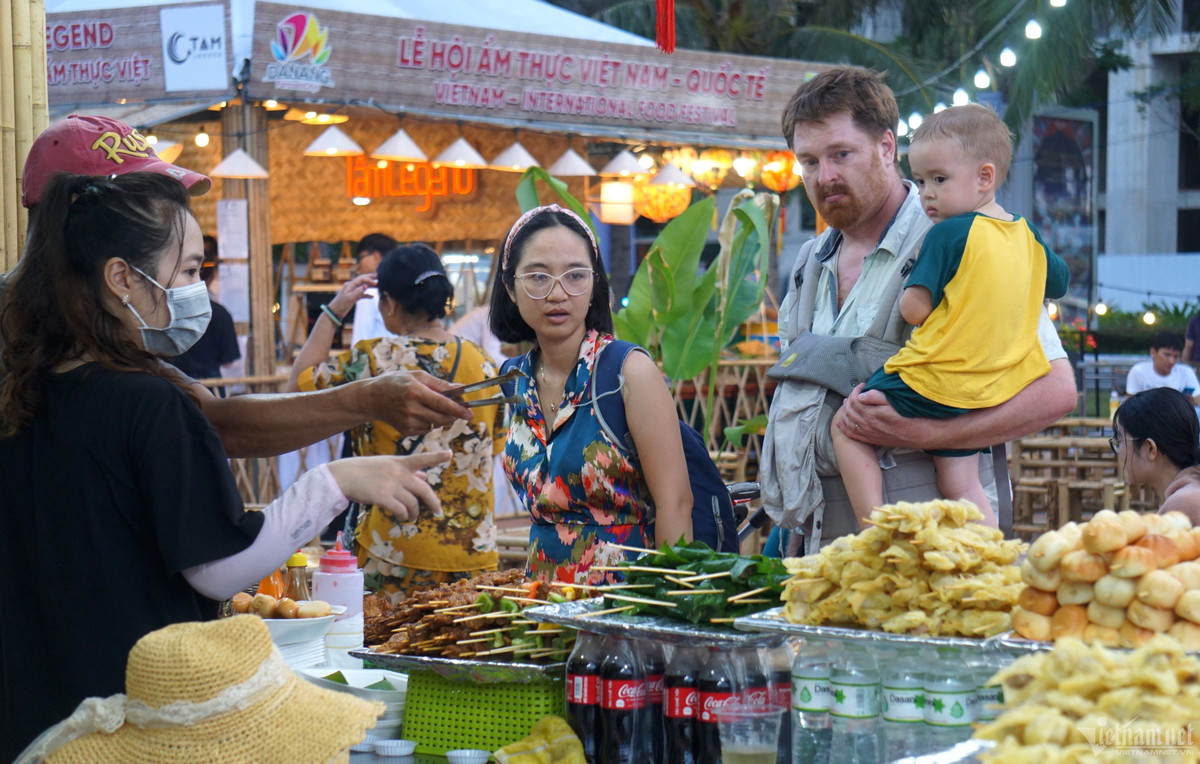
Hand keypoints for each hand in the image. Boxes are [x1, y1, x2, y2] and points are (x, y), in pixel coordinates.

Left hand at [327, 273, 376, 317]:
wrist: (335, 312)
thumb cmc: (341, 305)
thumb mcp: (350, 298)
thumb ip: (358, 292)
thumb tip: (365, 286)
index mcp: (350, 285)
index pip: (361, 279)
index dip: (369, 280)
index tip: (376, 283)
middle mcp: (351, 286)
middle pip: (362, 280)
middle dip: (371, 278)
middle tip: (379, 277)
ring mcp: (352, 292)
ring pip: (363, 286)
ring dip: (370, 286)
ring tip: (378, 285)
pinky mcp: (353, 297)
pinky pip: (361, 294)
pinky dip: (367, 294)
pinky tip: (372, 297)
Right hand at [327, 451, 450, 521]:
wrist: (341, 476)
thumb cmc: (363, 471)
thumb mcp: (386, 465)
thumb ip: (406, 471)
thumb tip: (424, 476)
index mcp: (399, 462)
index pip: (422, 458)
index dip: (437, 456)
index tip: (449, 454)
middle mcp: (398, 473)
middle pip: (423, 489)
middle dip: (433, 502)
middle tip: (438, 511)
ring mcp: (390, 485)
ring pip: (412, 503)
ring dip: (414, 513)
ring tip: (412, 517)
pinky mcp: (382, 497)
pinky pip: (400, 510)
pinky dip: (403, 515)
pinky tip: (401, 517)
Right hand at [362, 370, 472, 434]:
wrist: (372, 399)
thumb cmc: (396, 383)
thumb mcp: (417, 376)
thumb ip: (440, 383)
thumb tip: (461, 388)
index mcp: (414, 392)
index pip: (441, 403)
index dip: (458, 410)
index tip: (470, 414)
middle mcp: (411, 409)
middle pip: (442, 417)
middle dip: (453, 415)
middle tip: (458, 409)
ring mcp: (408, 422)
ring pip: (436, 424)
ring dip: (441, 417)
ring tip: (431, 406)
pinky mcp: (406, 431)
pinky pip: (427, 429)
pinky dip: (429, 422)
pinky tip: (420, 413)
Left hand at [837, 383, 934, 448]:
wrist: (919, 434)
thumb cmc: (909, 416)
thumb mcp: (895, 402)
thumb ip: (877, 397)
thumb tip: (861, 395)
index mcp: (872, 414)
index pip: (855, 400)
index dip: (856, 390)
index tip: (862, 385)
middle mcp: (867, 425)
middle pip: (850, 410)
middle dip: (849, 399)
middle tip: (854, 392)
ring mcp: (868, 433)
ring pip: (849, 421)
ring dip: (845, 411)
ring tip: (846, 403)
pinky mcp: (872, 440)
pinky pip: (853, 434)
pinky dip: (844, 428)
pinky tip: (840, 422)